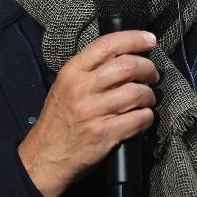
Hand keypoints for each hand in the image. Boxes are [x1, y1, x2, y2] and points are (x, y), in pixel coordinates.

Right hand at [17, 30, 159, 196]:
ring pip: (136, 92)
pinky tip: (143, 118)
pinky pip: (138, 119)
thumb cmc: (58, 120)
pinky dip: (147, 117)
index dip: (134, 39)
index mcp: (72, 72)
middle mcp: (81, 89)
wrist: (44, 157)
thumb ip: (89, 70)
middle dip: (147, 68)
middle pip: (127, 66)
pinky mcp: (104, 135)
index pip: (107, 45)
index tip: (150, 40)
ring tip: (147, 99)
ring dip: (149, 95)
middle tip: (152, 75)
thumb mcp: (64, 86)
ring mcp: (93, 112)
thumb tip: (124, 56)